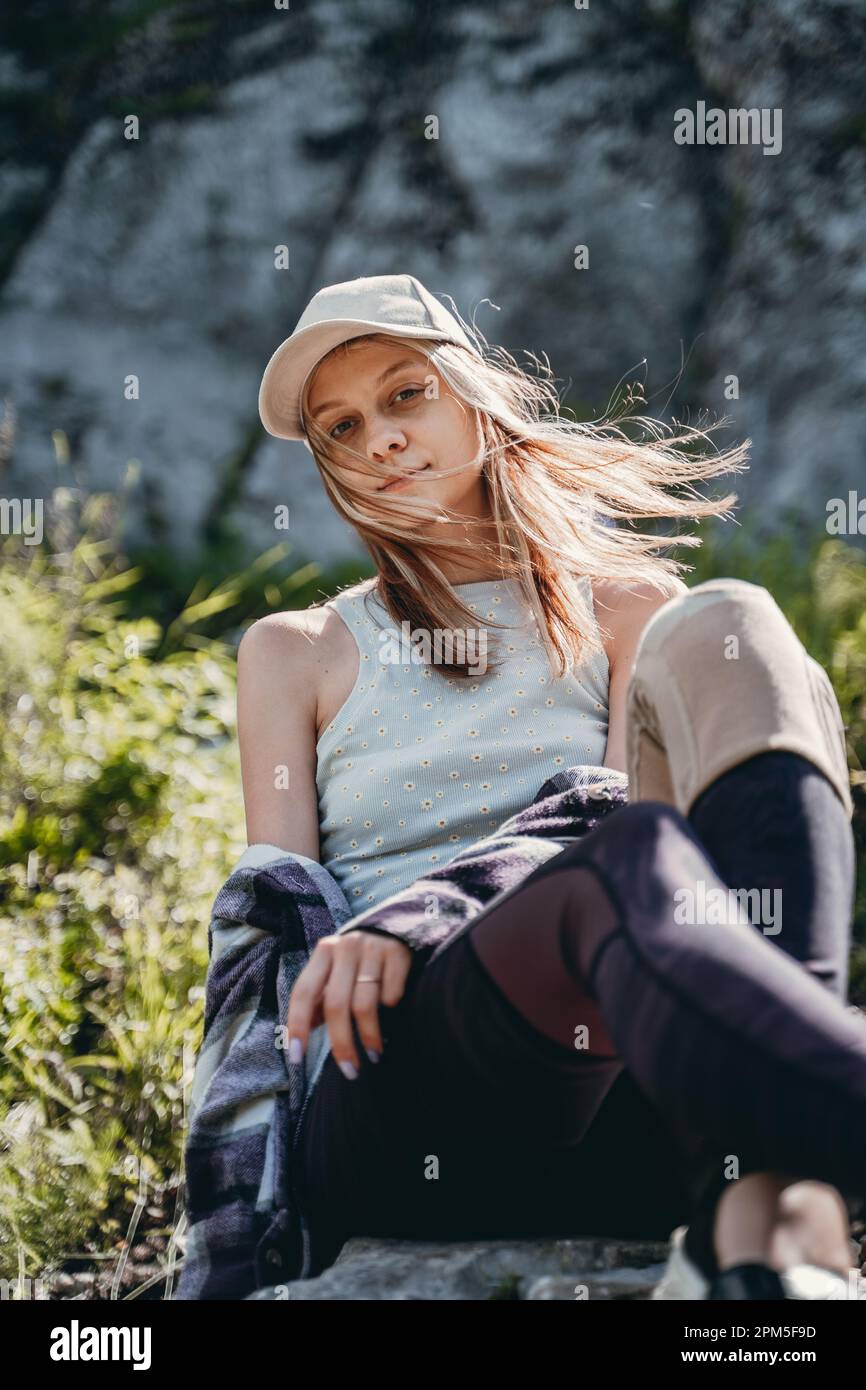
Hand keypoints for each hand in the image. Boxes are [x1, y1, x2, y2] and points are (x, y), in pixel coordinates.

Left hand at [286, 930, 412, 1078]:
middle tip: (350, 1071)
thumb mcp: (335, 973)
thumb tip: (296, 1039)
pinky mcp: (398, 952)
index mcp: (324, 952)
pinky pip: (391, 994)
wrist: (400, 927)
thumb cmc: (360, 960)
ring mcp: (373, 947)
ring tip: (374, 1054)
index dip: (297, 1026)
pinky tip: (394, 1012)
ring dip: (369, 1037)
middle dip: (341, 1044)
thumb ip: (318, 1000)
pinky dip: (391, 1009)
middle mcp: (345, 946)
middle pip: (336, 1005)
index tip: (297, 1059)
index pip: (303, 992)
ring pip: (365, 1005)